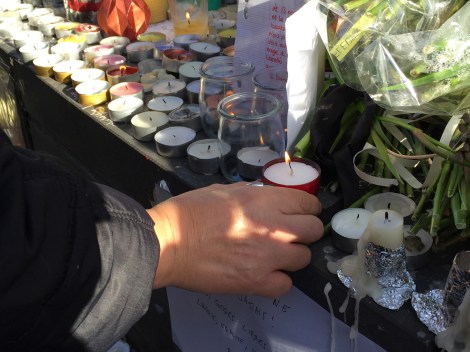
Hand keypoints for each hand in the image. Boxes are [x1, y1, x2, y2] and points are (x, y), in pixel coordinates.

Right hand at [146, 182, 322, 297]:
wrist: (169, 242)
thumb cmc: (190, 212)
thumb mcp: (224, 190)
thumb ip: (254, 193)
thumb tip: (269, 197)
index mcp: (264, 200)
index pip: (308, 203)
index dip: (307, 208)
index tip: (301, 213)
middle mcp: (272, 227)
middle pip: (314, 230)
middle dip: (305, 231)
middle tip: (291, 234)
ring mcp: (267, 256)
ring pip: (304, 258)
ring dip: (292, 256)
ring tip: (275, 256)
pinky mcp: (256, 281)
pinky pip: (285, 285)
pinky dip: (277, 281)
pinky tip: (264, 274)